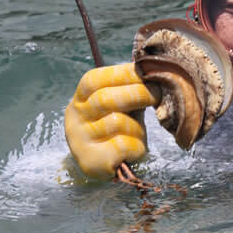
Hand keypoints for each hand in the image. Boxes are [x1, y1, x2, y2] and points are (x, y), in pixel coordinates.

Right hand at [65, 63, 159, 178]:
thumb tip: (152, 68)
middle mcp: (74, 118)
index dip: (124, 74)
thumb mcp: (122, 102)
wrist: (108, 164)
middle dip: (138, 93)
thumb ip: (131, 86)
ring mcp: (79, 140)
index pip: (94, 79)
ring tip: (138, 133)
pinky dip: (137, 147)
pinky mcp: (91, 161)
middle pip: (105, 99)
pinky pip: (123, 146)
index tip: (148, 75)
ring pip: (117, 123)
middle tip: (158, 95)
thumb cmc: (120, 125)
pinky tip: (133, 150)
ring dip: (138, 127)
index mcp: (80, 98)